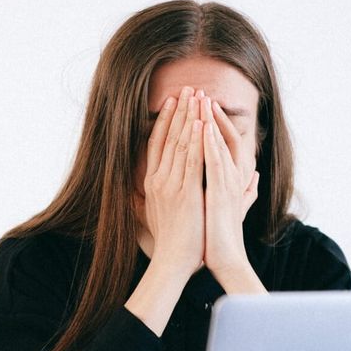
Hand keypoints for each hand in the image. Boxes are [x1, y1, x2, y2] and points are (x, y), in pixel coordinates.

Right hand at [139, 85, 205, 278]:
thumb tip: (149, 188)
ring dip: (189, 117)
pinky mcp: (185, 193)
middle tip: (188, 88)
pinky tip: (201, 122)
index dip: (165, 120)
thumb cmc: (171, 242)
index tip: (173, 101)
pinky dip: (196, 140)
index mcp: (153, 183)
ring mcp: (170, 185)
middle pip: (168, 137)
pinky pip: (191, 160)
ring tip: (197, 96)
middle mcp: (158, 180)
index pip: (157, 144)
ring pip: (180, 144)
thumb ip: (158, 196)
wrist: (173, 262)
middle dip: (179, 111)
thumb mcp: (158, 213)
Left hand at [201, 94, 259, 275]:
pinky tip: (201, 127)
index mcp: (233, 179)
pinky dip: (209, 143)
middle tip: (198, 91)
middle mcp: (234, 177)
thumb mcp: (233, 207)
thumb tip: (256, 178)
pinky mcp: (221, 193)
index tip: (201, 105)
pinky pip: (214, 162)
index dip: (214, 123)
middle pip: (223, 137)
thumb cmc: (223, 236)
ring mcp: (228, 184)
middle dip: (210, 114)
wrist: (226, 260)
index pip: (225, 142)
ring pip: (219, 145)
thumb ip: (246, 191)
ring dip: (210, 121)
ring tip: (200, 99)